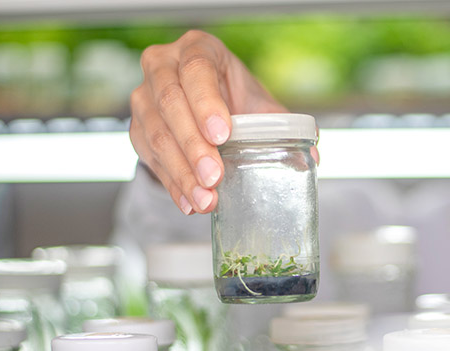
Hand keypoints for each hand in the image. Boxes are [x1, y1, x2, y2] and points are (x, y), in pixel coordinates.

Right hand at [130, 30, 286, 214]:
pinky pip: (149, 157)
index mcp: (197, 49)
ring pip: (156, 133)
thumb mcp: (258, 103)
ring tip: (206, 198)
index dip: (207, 103)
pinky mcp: (137, 128)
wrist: (203, 107)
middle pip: (170, 103)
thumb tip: (312, 153)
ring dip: (181, 171)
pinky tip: (189, 201)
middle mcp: (162, 66)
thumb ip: (283, 124)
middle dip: (193, 145)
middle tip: (214, 177)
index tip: (223, 134)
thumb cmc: (233, 99)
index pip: (196, 70)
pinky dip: (172, 183)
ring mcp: (143, 98)